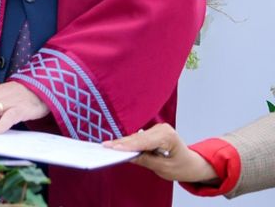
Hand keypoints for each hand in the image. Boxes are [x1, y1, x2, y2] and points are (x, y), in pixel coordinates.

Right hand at [104, 123, 219, 184]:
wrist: (192, 163)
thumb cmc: (182, 166)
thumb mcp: (165, 168)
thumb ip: (146, 160)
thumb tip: (129, 156)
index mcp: (168, 137)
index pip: (144, 142)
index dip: (127, 146)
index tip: (113, 148)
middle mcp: (162, 129)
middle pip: (137, 138)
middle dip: (121, 143)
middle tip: (104, 146)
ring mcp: (157, 128)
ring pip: (136, 137)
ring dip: (123, 143)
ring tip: (108, 146)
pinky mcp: (153, 132)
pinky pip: (138, 138)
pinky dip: (129, 143)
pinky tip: (117, 145)